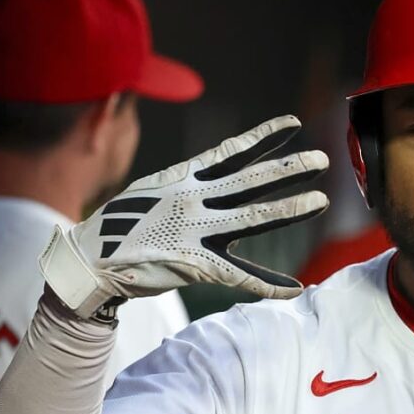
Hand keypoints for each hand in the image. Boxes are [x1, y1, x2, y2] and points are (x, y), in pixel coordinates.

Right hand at [40, 115, 328, 316]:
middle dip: (289, 168)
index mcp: (186, 179)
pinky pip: (239, 275)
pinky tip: (294, 289)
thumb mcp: (156, 190)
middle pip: (252, 180)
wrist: (90, 257)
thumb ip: (191, 183)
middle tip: (322, 159)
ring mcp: (196, 231)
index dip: (265, 137)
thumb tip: (219, 174)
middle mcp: (195, 199)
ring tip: (321, 201)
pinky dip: (267, 285)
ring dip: (290, 210)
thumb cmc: (123, 224)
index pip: (233, 152)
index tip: (293, 124)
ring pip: (253, 218)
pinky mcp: (194, 264)